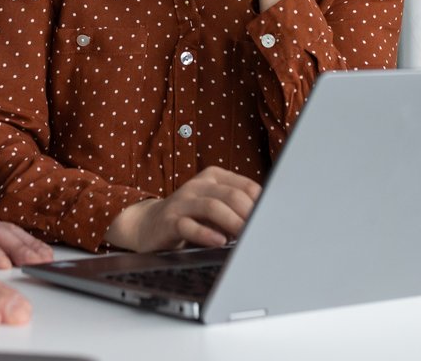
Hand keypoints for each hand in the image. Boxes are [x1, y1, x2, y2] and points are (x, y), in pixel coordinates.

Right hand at [104, 166, 261, 251]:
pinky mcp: (170, 221)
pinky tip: (219, 242)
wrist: (149, 226)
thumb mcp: (214, 208)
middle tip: (260, 232)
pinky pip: (189, 226)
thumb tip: (266, 221)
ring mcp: (182, 202)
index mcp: (213, 177)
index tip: (272, 220)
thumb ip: (236, 209)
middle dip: (248, 214)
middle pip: (230, 195)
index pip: (245, 186)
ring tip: (244, 237)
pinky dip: (206, 234)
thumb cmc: (190, 217)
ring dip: (232, 223)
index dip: (261, 204)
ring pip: (212, 207)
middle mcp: (198, 185)